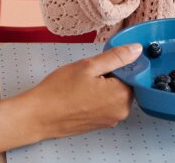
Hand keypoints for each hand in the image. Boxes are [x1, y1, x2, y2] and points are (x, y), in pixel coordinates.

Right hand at [21, 43, 141, 141]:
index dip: (117, 63)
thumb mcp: (89, 66)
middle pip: (125, 83)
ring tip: (82, 84)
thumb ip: (116, 57)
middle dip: (111, 75)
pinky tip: (81, 94)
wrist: (38, 115)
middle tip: (89, 73)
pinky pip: (106, 104)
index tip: (102, 63)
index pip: (132, 72)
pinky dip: (97, 96)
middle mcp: (121, 112)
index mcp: (121, 96)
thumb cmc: (59, 91)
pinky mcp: (101, 123)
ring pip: (114, 93)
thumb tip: (136, 50)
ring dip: (103, 85)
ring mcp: (110, 120)